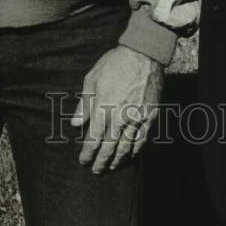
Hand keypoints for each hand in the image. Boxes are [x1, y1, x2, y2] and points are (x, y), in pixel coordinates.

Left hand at [71, 45, 162, 173]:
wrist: (143, 54)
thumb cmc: (114, 64)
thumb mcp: (92, 79)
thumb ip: (84, 104)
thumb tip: (76, 124)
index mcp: (103, 109)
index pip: (93, 139)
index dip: (87, 153)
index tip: (83, 161)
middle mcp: (120, 118)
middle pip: (109, 148)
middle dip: (101, 162)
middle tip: (96, 170)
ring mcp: (137, 119)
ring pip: (126, 147)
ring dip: (118, 160)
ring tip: (112, 167)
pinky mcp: (150, 116)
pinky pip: (143, 139)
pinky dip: (136, 150)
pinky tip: (131, 155)